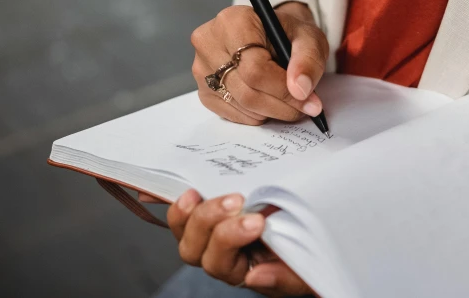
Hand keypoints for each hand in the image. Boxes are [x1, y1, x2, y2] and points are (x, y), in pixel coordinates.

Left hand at [168, 189, 313, 296]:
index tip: (256, 222)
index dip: (230, 241)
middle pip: (194, 247)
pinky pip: (185, 204)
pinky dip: (170, 196)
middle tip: (236, 199)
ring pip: (184, 226)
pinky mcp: (210, 205)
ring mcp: (211, 228)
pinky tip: (155, 189)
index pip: (221, 264)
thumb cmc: (305, 255)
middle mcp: (220, 253)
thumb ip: (284, 278)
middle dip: (211, 222)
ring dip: (191, 209)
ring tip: (202, 190)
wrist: (312, 229)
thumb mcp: (304, 272)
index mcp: (241, 270)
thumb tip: (255, 276)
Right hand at [190, 2, 328, 124]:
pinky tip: (269, 100)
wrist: (271, 36)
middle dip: (281, 105)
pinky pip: (232, 114)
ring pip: (241, 105)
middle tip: (306, 107)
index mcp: (233, 21)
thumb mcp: (309, 38)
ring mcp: (202, 68)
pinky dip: (257, 115)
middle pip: (247, 91)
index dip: (284, 91)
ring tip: (289, 102)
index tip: (308, 101)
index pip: (256, 69)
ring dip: (271, 112)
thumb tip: (300, 90)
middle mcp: (209, 42)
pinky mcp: (203, 90)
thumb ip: (308, 61)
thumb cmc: (288, 35)